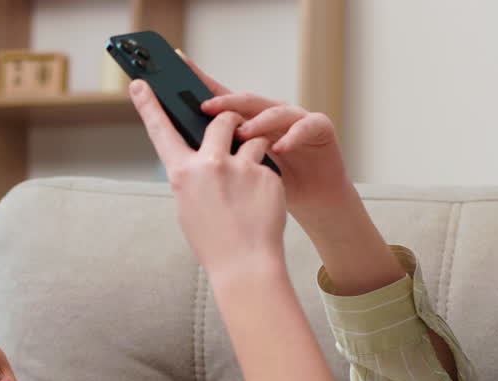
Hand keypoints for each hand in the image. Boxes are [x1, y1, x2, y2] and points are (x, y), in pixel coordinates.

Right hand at [128, 79, 286, 275]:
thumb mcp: (189, 206)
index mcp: (182, 174)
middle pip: (222, 120)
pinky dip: (267, 176)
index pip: (161, 131)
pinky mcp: (265, 174)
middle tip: (235, 132)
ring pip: (251, 137)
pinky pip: (268, 161)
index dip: (149, 106)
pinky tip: (262, 202)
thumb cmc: (214, 240)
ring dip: (253, 150)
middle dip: (231, 121)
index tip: (140, 84)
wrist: (245, 264)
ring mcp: (239, 168)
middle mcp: (208, 165)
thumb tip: (199, 155)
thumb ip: (192, 176)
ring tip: (250, 183)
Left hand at [187, 58, 348, 220]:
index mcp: (250, 120)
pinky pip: (305, 126)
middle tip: (205, 107)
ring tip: (241, 132)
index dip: (201, 81)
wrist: (315, 199)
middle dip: (225, 102)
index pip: (222, 97)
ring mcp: (296, 117)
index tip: (178, 64)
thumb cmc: (277, 183)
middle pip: (246, 101)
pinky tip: (278, 147)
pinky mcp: (319, 127)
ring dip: (257, 121)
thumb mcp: (244, 170)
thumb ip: (224, 155)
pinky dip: (292, 136)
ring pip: (274, 111)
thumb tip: (184, 152)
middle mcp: (271, 113)